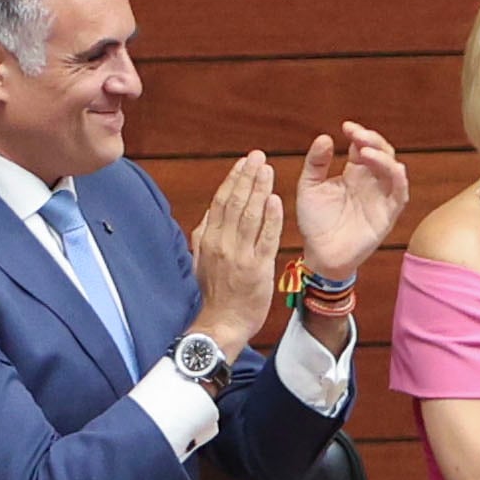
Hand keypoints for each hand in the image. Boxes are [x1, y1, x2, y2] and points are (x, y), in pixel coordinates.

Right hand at [186, 151, 284, 350]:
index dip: (232, 179)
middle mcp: (221, 243)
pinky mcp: (256, 269)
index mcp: (208, 238)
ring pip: (249, 215)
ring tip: (267, 169)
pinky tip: (276, 200)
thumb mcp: (203, 259)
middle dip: (247, 177)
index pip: (220, 201)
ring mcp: (238, 255)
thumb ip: (207, 234)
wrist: (221, 323)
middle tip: (258, 156)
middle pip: (233, 202)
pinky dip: (270, 218)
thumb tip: (212, 211)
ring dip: (259, 190)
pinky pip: (265, 239)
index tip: (243, 162)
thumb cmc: (215, 293)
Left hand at [289, 122, 408, 277]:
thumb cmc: (314, 221)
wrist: (320, 253)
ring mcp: (381, 197)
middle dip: (373, 140)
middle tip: (357, 135)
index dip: (359, 134)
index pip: (363, 146)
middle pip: (382, 153)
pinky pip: (400, 193)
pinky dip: (399, 178)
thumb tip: (325, 137)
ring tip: (366, 150)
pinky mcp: (388, 214)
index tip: (346, 127)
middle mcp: (371, 182)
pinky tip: (390, 168)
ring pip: (394, 169)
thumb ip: (315, 162)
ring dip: (384, 157)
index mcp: (353, 173)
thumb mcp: (308, 186)